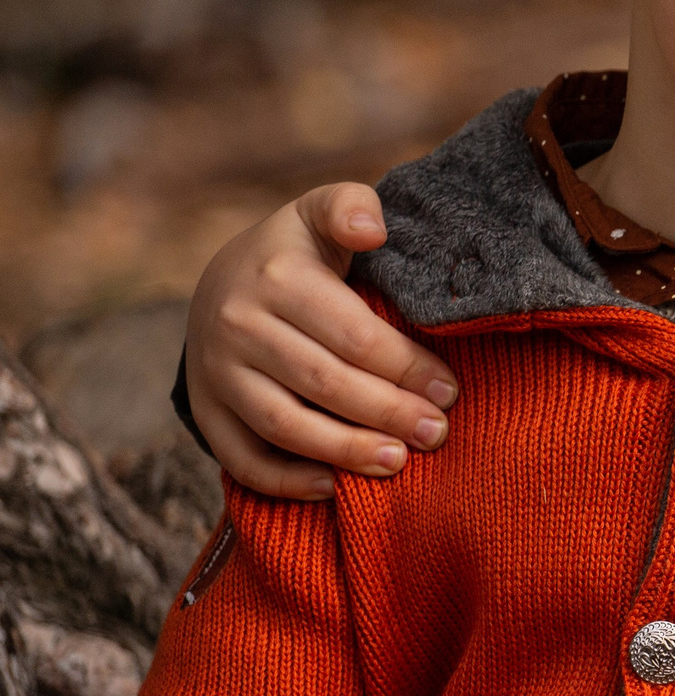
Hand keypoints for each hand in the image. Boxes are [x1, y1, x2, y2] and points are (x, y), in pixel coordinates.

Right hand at [186, 184, 459, 498]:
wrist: (219, 282)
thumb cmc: (296, 253)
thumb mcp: (320, 213)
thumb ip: (350, 207)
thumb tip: (373, 230)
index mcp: (276, 278)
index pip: (353, 335)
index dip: (405, 367)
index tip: (449, 391)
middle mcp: (237, 326)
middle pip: (324, 382)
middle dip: (387, 412)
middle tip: (436, 434)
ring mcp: (214, 373)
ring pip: (283, 424)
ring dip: (343, 451)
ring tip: (397, 463)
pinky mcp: (205, 410)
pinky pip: (240, 457)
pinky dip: (285, 480)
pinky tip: (332, 488)